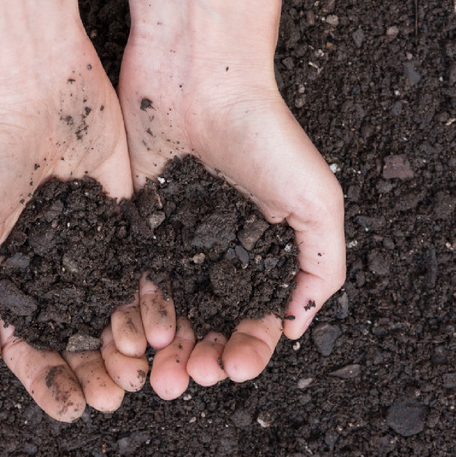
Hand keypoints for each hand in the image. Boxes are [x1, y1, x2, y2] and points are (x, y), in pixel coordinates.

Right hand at [0, 0, 133, 420]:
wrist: (28, 90)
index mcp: (5, 276)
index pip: (28, 345)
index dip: (48, 380)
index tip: (70, 406)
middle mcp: (50, 264)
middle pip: (77, 336)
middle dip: (94, 372)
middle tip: (113, 394)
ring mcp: (90, 243)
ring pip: (113, 312)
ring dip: (124, 349)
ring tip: (138, 371)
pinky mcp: (127, 218)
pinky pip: (142, 272)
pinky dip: (150, 306)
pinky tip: (158, 331)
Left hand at [114, 0, 346, 396]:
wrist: (199, 79)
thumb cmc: (266, 133)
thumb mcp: (318, 201)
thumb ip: (321, 266)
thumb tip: (299, 325)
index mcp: (262, 253)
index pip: (256, 320)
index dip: (249, 350)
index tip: (236, 366)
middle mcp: (218, 254)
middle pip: (209, 327)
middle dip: (203, 360)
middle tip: (191, 378)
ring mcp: (176, 243)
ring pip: (170, 315)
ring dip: (168, 352)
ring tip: (162, 375)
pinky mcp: (136, 228)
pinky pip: (134, 283)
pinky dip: (135, 317)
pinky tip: (134, 340)